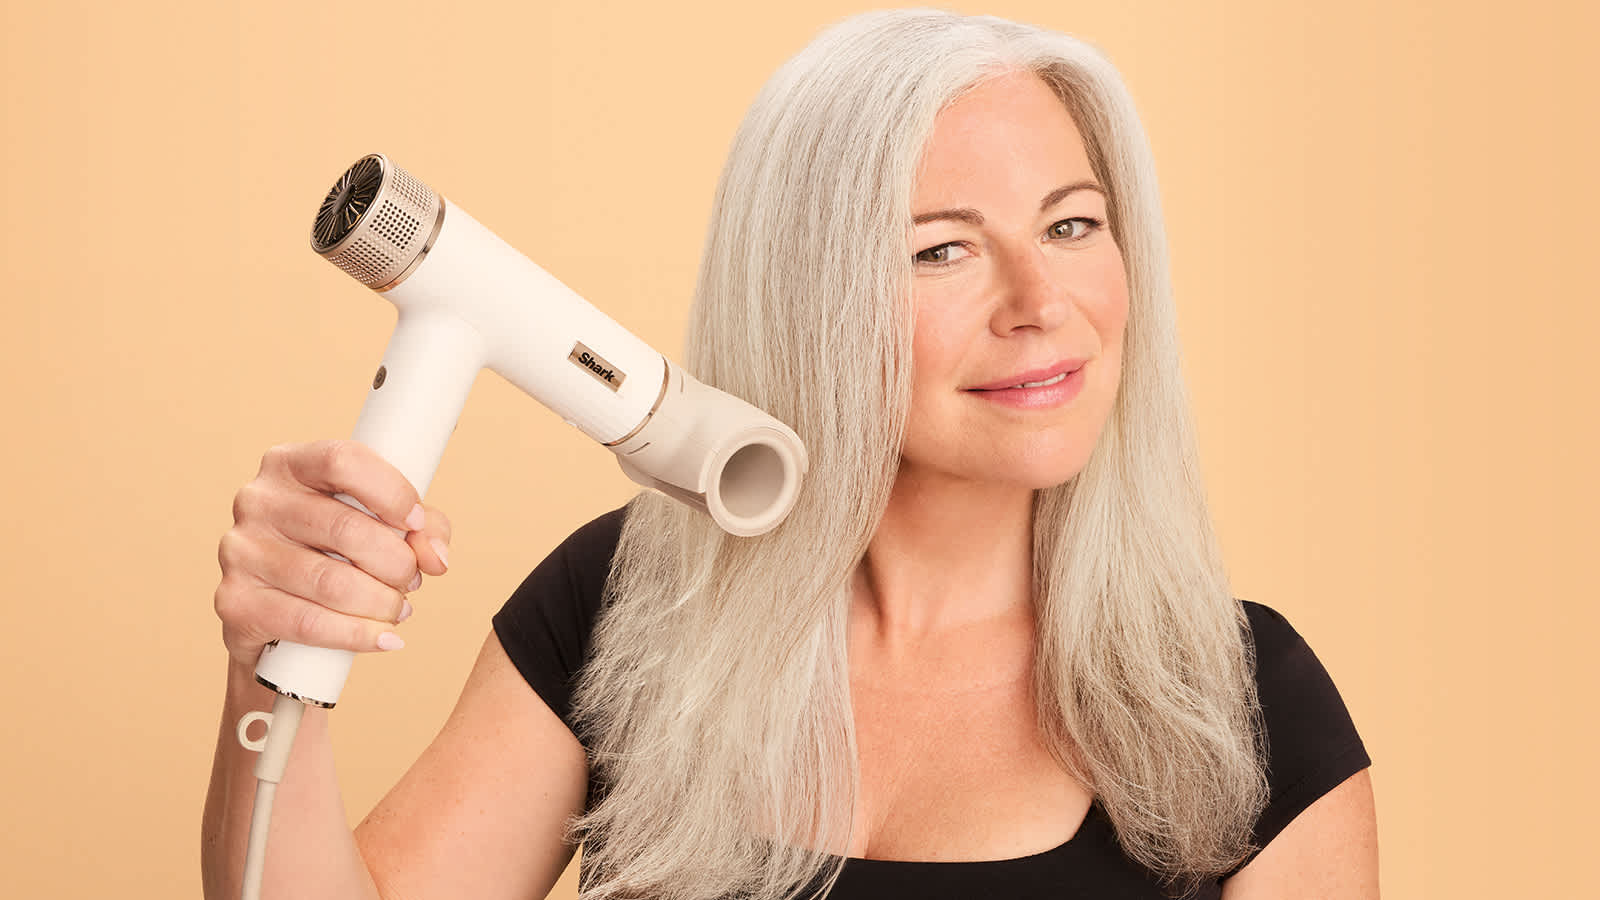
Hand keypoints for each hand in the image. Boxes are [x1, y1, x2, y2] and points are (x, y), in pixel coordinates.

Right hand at [213, 439, 451, 667]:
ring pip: (332, 582)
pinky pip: (309, 623)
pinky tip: (384, 637)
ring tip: (399, 608)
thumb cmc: (338, 554)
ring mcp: (239, 551)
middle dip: (396, 562)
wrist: (279, 616)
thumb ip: (423, 528)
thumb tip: (436, 556)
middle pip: (346, 528)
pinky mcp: (235, 602)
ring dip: (382, 602)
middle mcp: (257, 501)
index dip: (391, 492)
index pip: (343, 461)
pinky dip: (358, 634)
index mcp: (290, 464)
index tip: (416, 522)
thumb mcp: (386, 526)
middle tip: (411, 580)